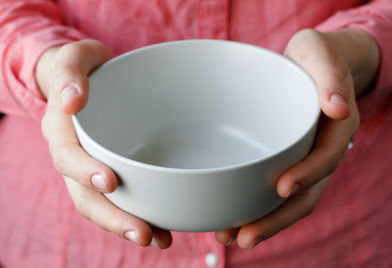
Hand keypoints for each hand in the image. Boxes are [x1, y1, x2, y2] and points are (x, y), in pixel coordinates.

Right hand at [37, 39, 171, 248]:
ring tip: (159, 239)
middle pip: (86, 195)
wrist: (86, 79)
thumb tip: (73, 101)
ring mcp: (92, 168)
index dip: (85, 171)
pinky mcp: (111, 171)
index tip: (110, 182)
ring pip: (104, 205)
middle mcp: (74, 155)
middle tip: (144, 233)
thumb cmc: (83, 69)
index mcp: (62, 129)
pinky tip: (161, 227)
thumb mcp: (75, 58)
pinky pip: (120, 198)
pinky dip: (138, 215)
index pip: (68, 156)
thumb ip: (71, 74)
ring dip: (128, 225)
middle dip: (114, 216)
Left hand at [215, 29, 379, 248]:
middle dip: (276, 219)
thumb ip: (329, 74)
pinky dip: (255, 207)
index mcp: (334, 127)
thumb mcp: (319, 53)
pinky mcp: (283, 161)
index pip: (325, 157)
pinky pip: (272, 189)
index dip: (307, 175)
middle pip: (305, 194)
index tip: (281, 188)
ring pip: (287, 201)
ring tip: (228, 237)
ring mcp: (301, 159)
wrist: (309, 65)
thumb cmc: (313, 57)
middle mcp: (319, 150)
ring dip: (262, 222)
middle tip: (244, 237)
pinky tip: (229, 217)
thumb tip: (337, 107)